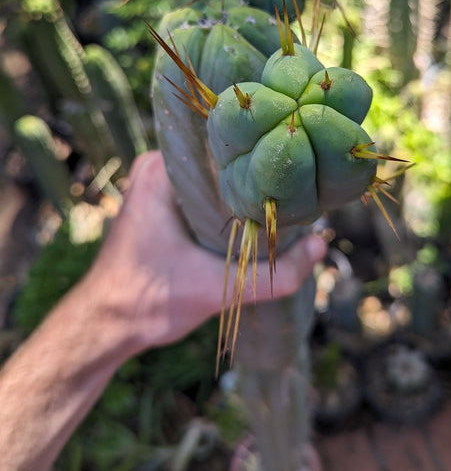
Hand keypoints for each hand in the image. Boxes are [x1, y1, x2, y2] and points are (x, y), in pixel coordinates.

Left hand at [84, 151, 326, 356]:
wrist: (104, 328)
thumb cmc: (148, 301)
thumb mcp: (215, 287)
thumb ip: (273, 274)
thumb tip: (322, 246)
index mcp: (160, 169)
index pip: (222, 146)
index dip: (259, 157)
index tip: (293, 166)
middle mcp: (156, 169)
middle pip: (221, 163)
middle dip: (255, 177)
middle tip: (296, 186)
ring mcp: (156, 187)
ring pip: (214, 181)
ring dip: (243, 194)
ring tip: (283, 200)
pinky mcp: (160, 207)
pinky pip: (204, 195)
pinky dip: (227, 208)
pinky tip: (256, 220)